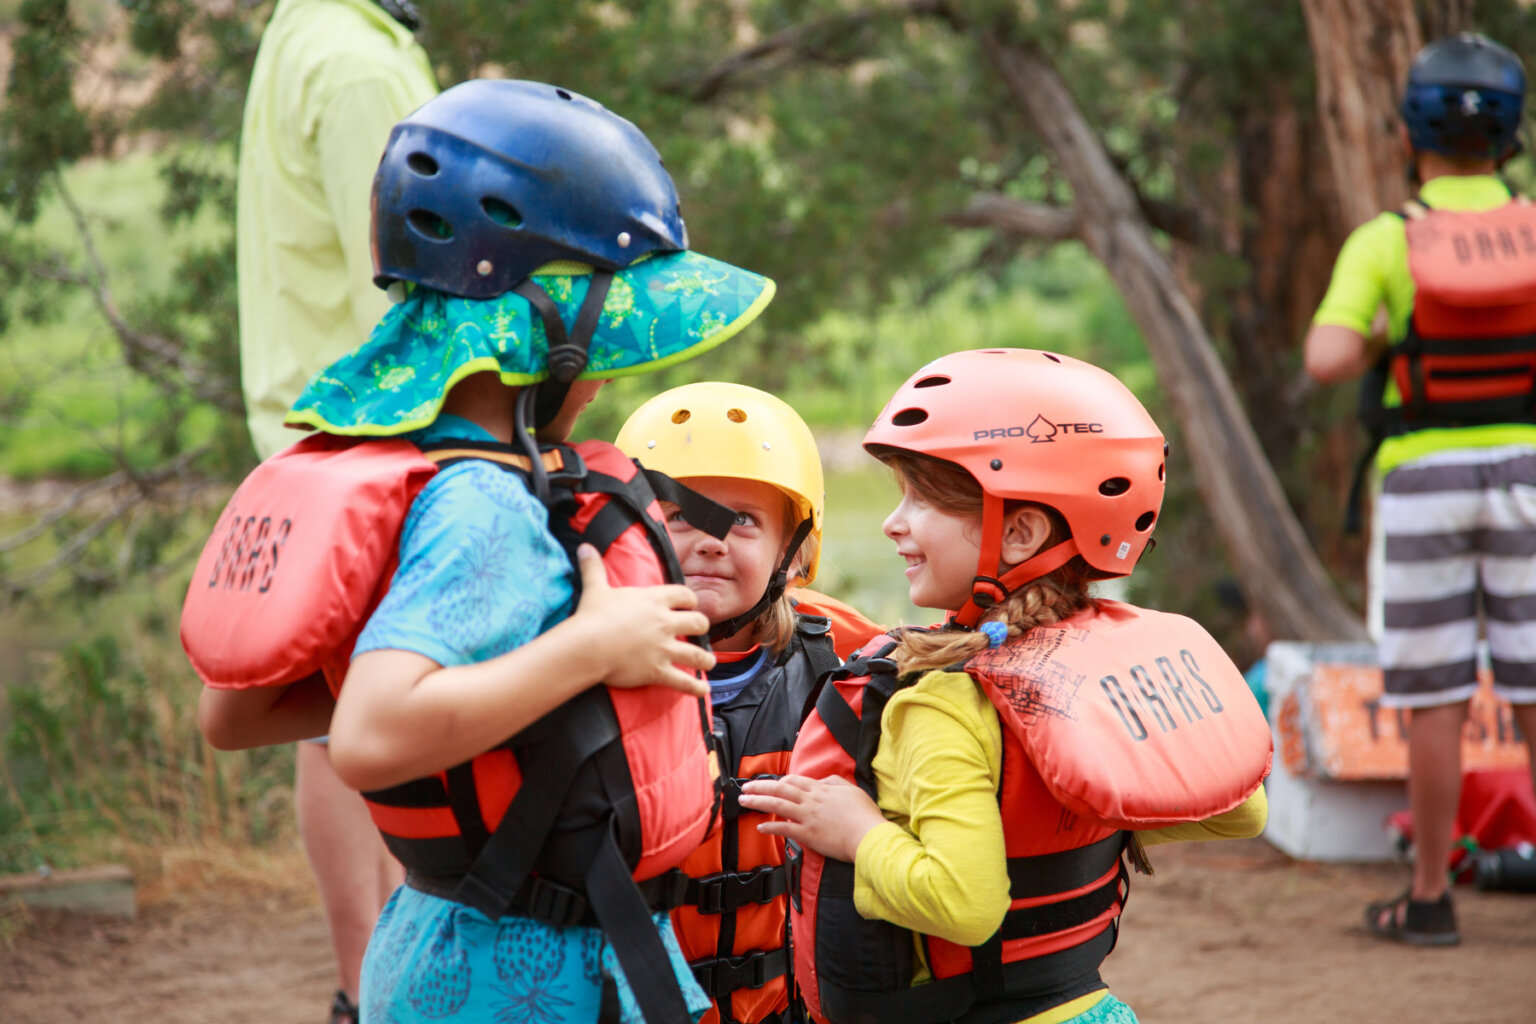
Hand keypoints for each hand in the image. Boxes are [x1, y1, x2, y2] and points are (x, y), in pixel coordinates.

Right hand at [573, 543, 712, 695]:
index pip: (685, 596)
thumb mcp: (596, 587)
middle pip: (698, 623)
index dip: (690, 600)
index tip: (690, 605)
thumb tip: (585, 547)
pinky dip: (695, 688)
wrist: (588, 645)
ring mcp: (664, 648)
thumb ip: (594, 567)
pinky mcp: (658, 671)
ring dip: (706, 659)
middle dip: (701, 627)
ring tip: (709, 662)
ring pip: (697, 654)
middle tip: (698, 632)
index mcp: (654, 600)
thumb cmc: (592, 615)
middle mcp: (665, 623)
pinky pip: (684, 682)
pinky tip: (703, 690)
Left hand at [739, 774, 886, 862]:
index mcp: (821, 789)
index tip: (769, 783)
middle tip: (745, 787)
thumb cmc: (863, 814)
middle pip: (780, 789)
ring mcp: (808, 817)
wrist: (868, 834)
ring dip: (758, 801)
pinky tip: (760, 827)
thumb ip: (834, 782)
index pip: (794, 781)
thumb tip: (821, 781)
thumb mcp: (851, 789)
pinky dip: (771, 827)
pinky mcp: (808, 834)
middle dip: (760, 787)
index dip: (779, 781)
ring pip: (778, 805)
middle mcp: (811, 800)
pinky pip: (785, 828)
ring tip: (744, 800)